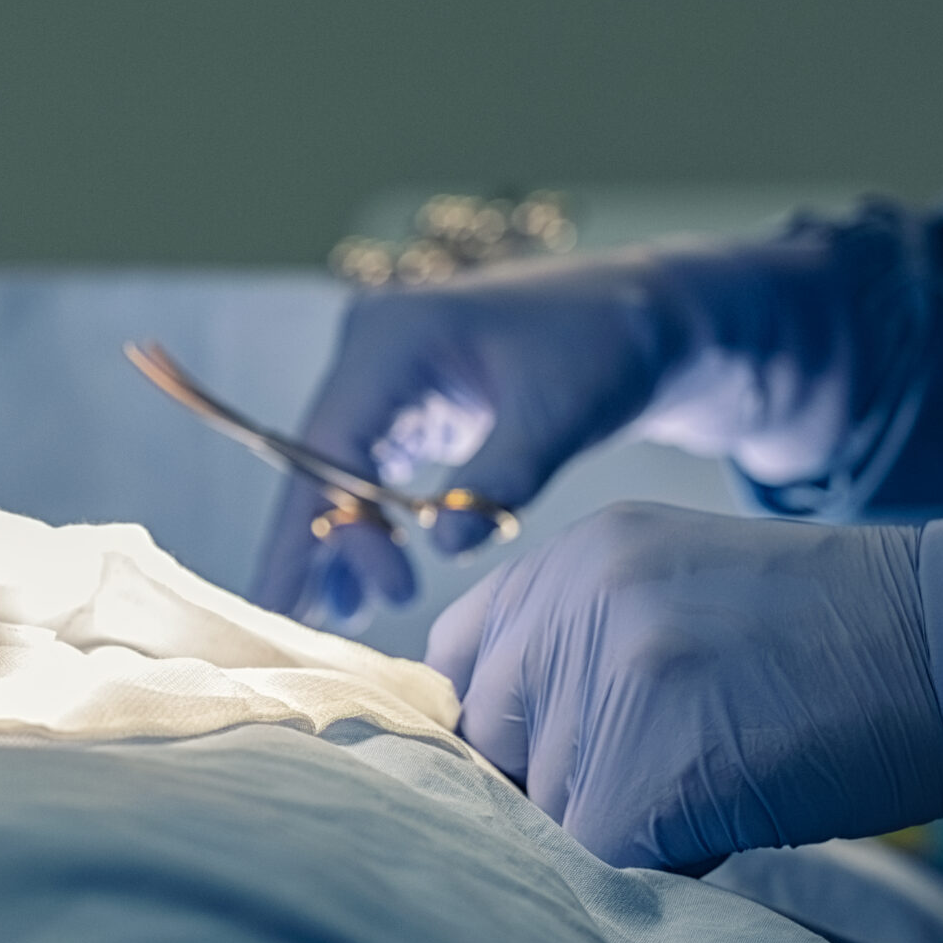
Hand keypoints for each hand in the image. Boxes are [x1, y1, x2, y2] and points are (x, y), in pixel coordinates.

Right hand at [251, 249, 699, 623]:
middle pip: (318, 458)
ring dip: (335, 538)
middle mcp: (372, 346)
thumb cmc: (606, 348)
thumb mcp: (558, 415)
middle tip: (298, 624)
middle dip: (312, 542)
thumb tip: (444, 547)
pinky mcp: (406, 398)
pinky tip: (358, 579)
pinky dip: (366, 519)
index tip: (376, 594)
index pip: (333, 442)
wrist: (644, 317)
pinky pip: (365, 465)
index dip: (336, 525)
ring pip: (335, 467)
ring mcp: (384, 371)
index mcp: (394, 335)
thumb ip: (501, 477)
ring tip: (333, 616)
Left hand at [425, 503, 942, 871]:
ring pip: (546, 814)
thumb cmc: (838, 642)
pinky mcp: (650, 765)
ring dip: (618, 832)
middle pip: (489, 747)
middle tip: (665, 783)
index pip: (456, 664)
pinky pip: (600, 861)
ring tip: (717, 785)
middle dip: (557, 789)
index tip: (552, 764)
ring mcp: (609, 676)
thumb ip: (578, 646)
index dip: (501, 732)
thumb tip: (497, 762)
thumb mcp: (673, 596)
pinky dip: (659, 868)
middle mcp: (572, 599)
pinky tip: (732, 821)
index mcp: (570, 557)